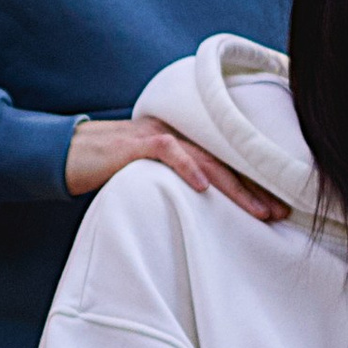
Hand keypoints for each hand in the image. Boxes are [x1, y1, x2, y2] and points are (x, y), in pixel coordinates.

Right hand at [65, 113, 287, 222]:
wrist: (65, 155)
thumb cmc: (107, 171)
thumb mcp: (149, 179)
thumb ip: (175, 186)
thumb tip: (202, 212)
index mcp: (184, 143)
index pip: (226, 164)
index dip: (254, 184)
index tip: (280, 208)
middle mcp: (177, 134)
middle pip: (225, 162)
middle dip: (256, 189)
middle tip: (282, 213)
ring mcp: (158, 135)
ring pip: (206, 159)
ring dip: (234, 187)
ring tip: (258, 211)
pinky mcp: (136, 144)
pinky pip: (168, 152)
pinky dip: (187, 168)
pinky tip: (203, 188)